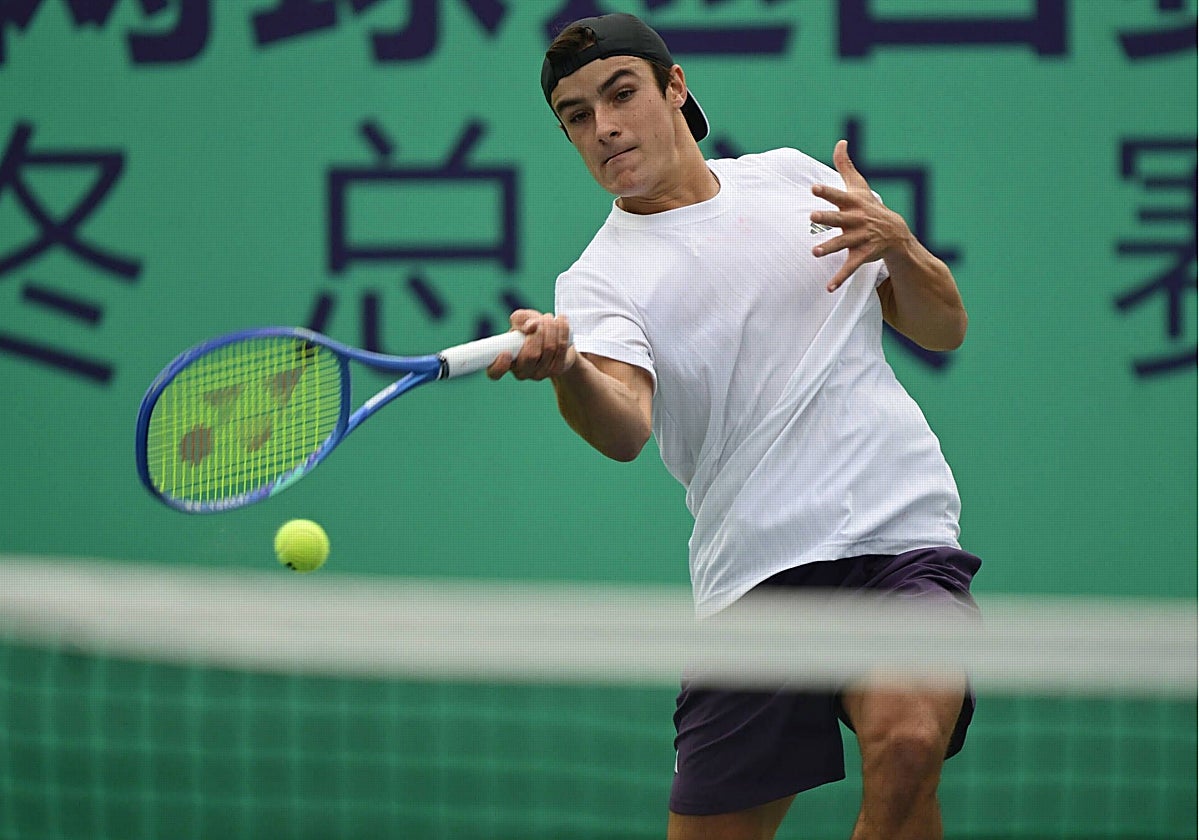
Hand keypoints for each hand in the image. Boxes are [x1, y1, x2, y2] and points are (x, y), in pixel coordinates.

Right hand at [486, 309, 576, 380]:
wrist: (555, 340)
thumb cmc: (532, 330)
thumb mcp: (522, 320)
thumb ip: (520, 319)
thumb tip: (531, 326)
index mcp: (505, 361)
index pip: (494, 373)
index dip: (499, 366)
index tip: (505, 353)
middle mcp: (521, 372)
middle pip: (531, 355)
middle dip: (538, 332)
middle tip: (539, 320)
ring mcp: (540, 373)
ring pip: (549, 349)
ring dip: (551, 327)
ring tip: (549, 318)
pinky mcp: (557, 370)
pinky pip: (561, 348)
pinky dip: (562, 330)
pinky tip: (561, 320)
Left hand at [810, 139, 913, 291]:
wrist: (895, 232)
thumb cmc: (869, 206)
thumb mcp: (859, 186)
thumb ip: (845, 165)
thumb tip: (840, 141)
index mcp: (854, 204)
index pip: (838, 195)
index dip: (827, 192)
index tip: (813, 188)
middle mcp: (857, 220)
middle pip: (840, 218)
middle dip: (827, 217)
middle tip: (811, 216)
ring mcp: (860, 238)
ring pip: (843, 243)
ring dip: (830, 248)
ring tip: (814, 252)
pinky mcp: (862, 255)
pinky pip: (850, 268)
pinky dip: (840, 278)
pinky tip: (828, 288)